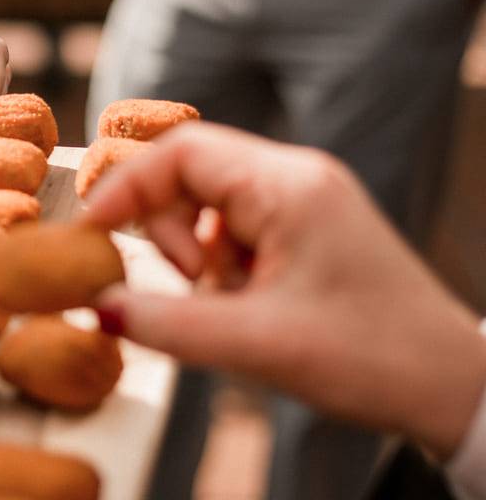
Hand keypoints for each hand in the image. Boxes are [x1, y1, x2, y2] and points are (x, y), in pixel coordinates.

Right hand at [82, 122, 485, 459]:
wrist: (451, 388)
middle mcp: (296, 178)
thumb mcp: (258, 344)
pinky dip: (220, 264)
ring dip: (195, 252)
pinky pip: (234, 227)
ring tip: (227, 303)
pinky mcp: (306, 227)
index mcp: (288, 186)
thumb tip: (96, 307)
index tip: (92, 232)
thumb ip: (167, 324)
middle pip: (189, 173)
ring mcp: (304, 200)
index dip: (126, 187)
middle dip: (167, 229)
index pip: (180, 153)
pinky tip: (245, 304)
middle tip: (184, 285)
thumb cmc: (373, 357)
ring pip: (208, 203)